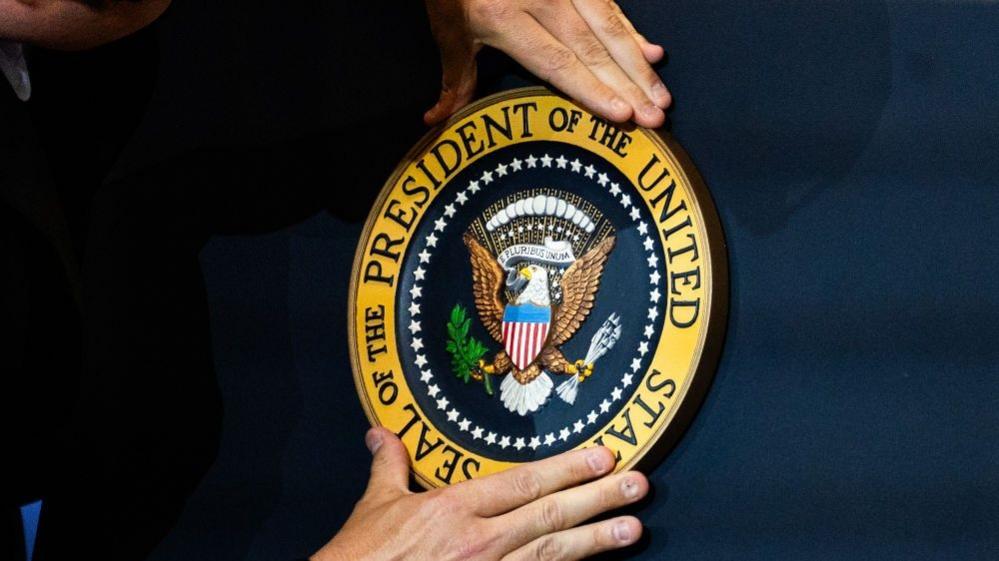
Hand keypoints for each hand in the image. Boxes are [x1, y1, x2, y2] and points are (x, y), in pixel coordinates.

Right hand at [311, 427, 648, 560]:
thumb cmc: (360, 558)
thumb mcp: (374, 506)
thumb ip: (388, 465)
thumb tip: (381, 432)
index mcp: (453, 509)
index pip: (522, 483)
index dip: (566, 469)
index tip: (602, 458)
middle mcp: (478, 542)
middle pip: (550, 516)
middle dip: (597, 499)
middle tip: (638, 486)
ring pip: (552, 555)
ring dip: (597, 542)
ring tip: (633, 530)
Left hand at [423, 0, 669, 126]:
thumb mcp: (448, 29)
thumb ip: (455, 77)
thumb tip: (435, 120)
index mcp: (503, 17)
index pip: (556, 62)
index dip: (590, 90)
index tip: (620, 114)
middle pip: (592, 49)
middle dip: (627, 85)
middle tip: (656, 117)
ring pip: (609, 25)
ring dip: (638, 64)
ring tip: (661, 96)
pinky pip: (609, 4)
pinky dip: (631, 31)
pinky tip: (652, 53)